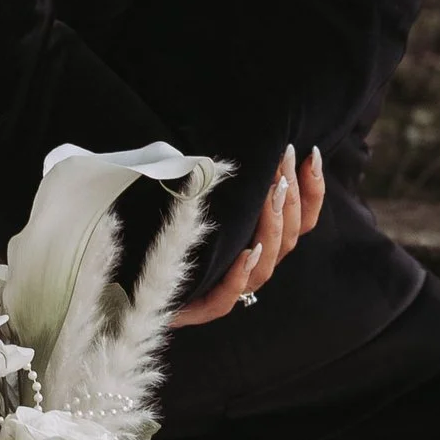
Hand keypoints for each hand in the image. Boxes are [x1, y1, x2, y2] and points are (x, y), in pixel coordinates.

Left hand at [170, 143, 323, 329]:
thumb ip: (226, 172)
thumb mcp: (202, 187)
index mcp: (257, 239)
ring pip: (264, 267)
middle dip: (290, 197)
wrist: (128, 271)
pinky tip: (245, 253)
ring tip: (271, 194)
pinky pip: (225, 300)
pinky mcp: (197, 307)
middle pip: (288, 239)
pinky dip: (237, 276)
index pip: (299, 221)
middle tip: (283, 161)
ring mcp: (227, 288)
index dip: (311, 191)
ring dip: (271, 227)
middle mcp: (249, 265)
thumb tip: (246, 131)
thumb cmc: (166, 220)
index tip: (311, 153)